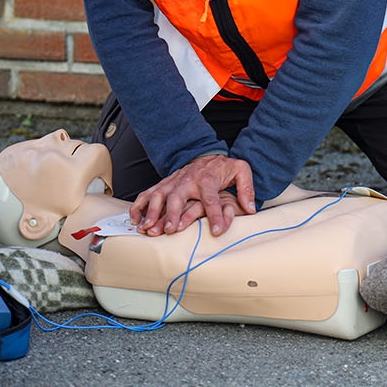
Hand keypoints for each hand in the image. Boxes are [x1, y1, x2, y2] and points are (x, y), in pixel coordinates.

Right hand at [129, 154, 255, 236]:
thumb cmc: (223, 167)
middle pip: (178, 197)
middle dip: (173, 213)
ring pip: (159, 196)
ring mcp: (173, 182)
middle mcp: (187, 180)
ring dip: (152, 212)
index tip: (217, 231)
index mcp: (207, 179)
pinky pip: (148, 194)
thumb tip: (250, 208)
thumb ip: (247, 188)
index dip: (215, 215)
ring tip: (149, 228)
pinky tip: (136, 220)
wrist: (206, 155)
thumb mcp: (241, 170)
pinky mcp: (164, 185)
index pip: (211, 199)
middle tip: (171, 229)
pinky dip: (140, 206)